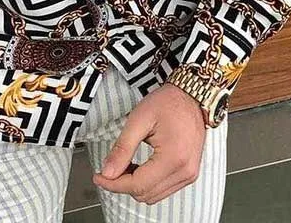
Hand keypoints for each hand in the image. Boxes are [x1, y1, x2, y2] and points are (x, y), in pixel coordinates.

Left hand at [92, 83, 206, 204]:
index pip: (138, 185)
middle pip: (145, 194)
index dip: (113, 184)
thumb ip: (122, 147)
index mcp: (173, 158)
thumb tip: (107, 172)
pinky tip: (138, 167)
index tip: (99, 176)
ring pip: (154, 196)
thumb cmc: (168, 102)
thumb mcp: (139, 119)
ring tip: (124, 165)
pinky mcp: (189, 173)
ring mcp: (189, 174)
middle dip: (122, 184)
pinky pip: (164, 189)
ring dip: (135, 185)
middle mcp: (185, 171)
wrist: (192, 95)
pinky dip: (147, 183)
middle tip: (109, 168)